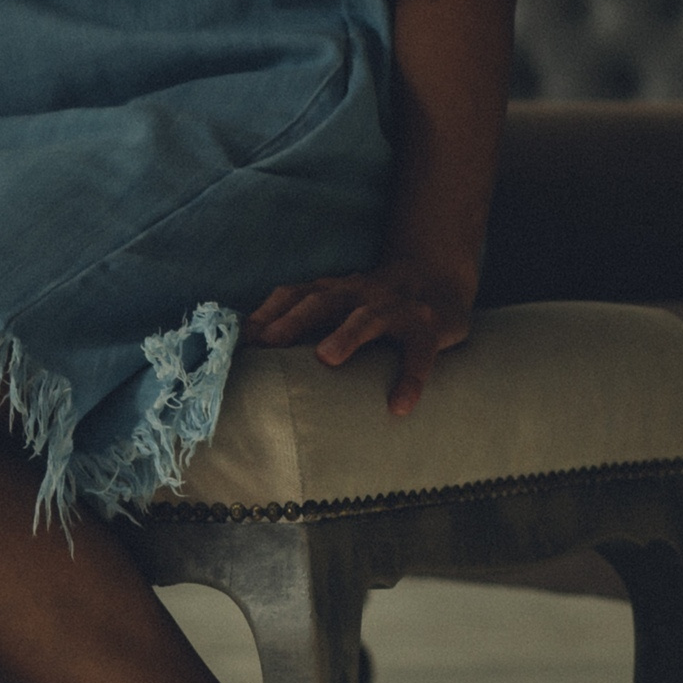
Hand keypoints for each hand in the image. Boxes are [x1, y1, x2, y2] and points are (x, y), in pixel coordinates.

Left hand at [244, 258, 473, 416]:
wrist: (439, 277)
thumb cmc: (371, 303)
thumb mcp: (335, 305)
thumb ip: (297, 322)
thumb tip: (246, 352)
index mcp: (333, 291)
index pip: (295, 295)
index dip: (268, 313)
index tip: (243, 338)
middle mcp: (360, 293)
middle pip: (324, 300)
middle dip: (295, 319)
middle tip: (269, 341)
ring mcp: (396, 308)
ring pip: (370, 316)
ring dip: (347, 333)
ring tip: (326, 356)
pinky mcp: (430, 328)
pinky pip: (421, 353)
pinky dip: (411, 378)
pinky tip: (399, 406)